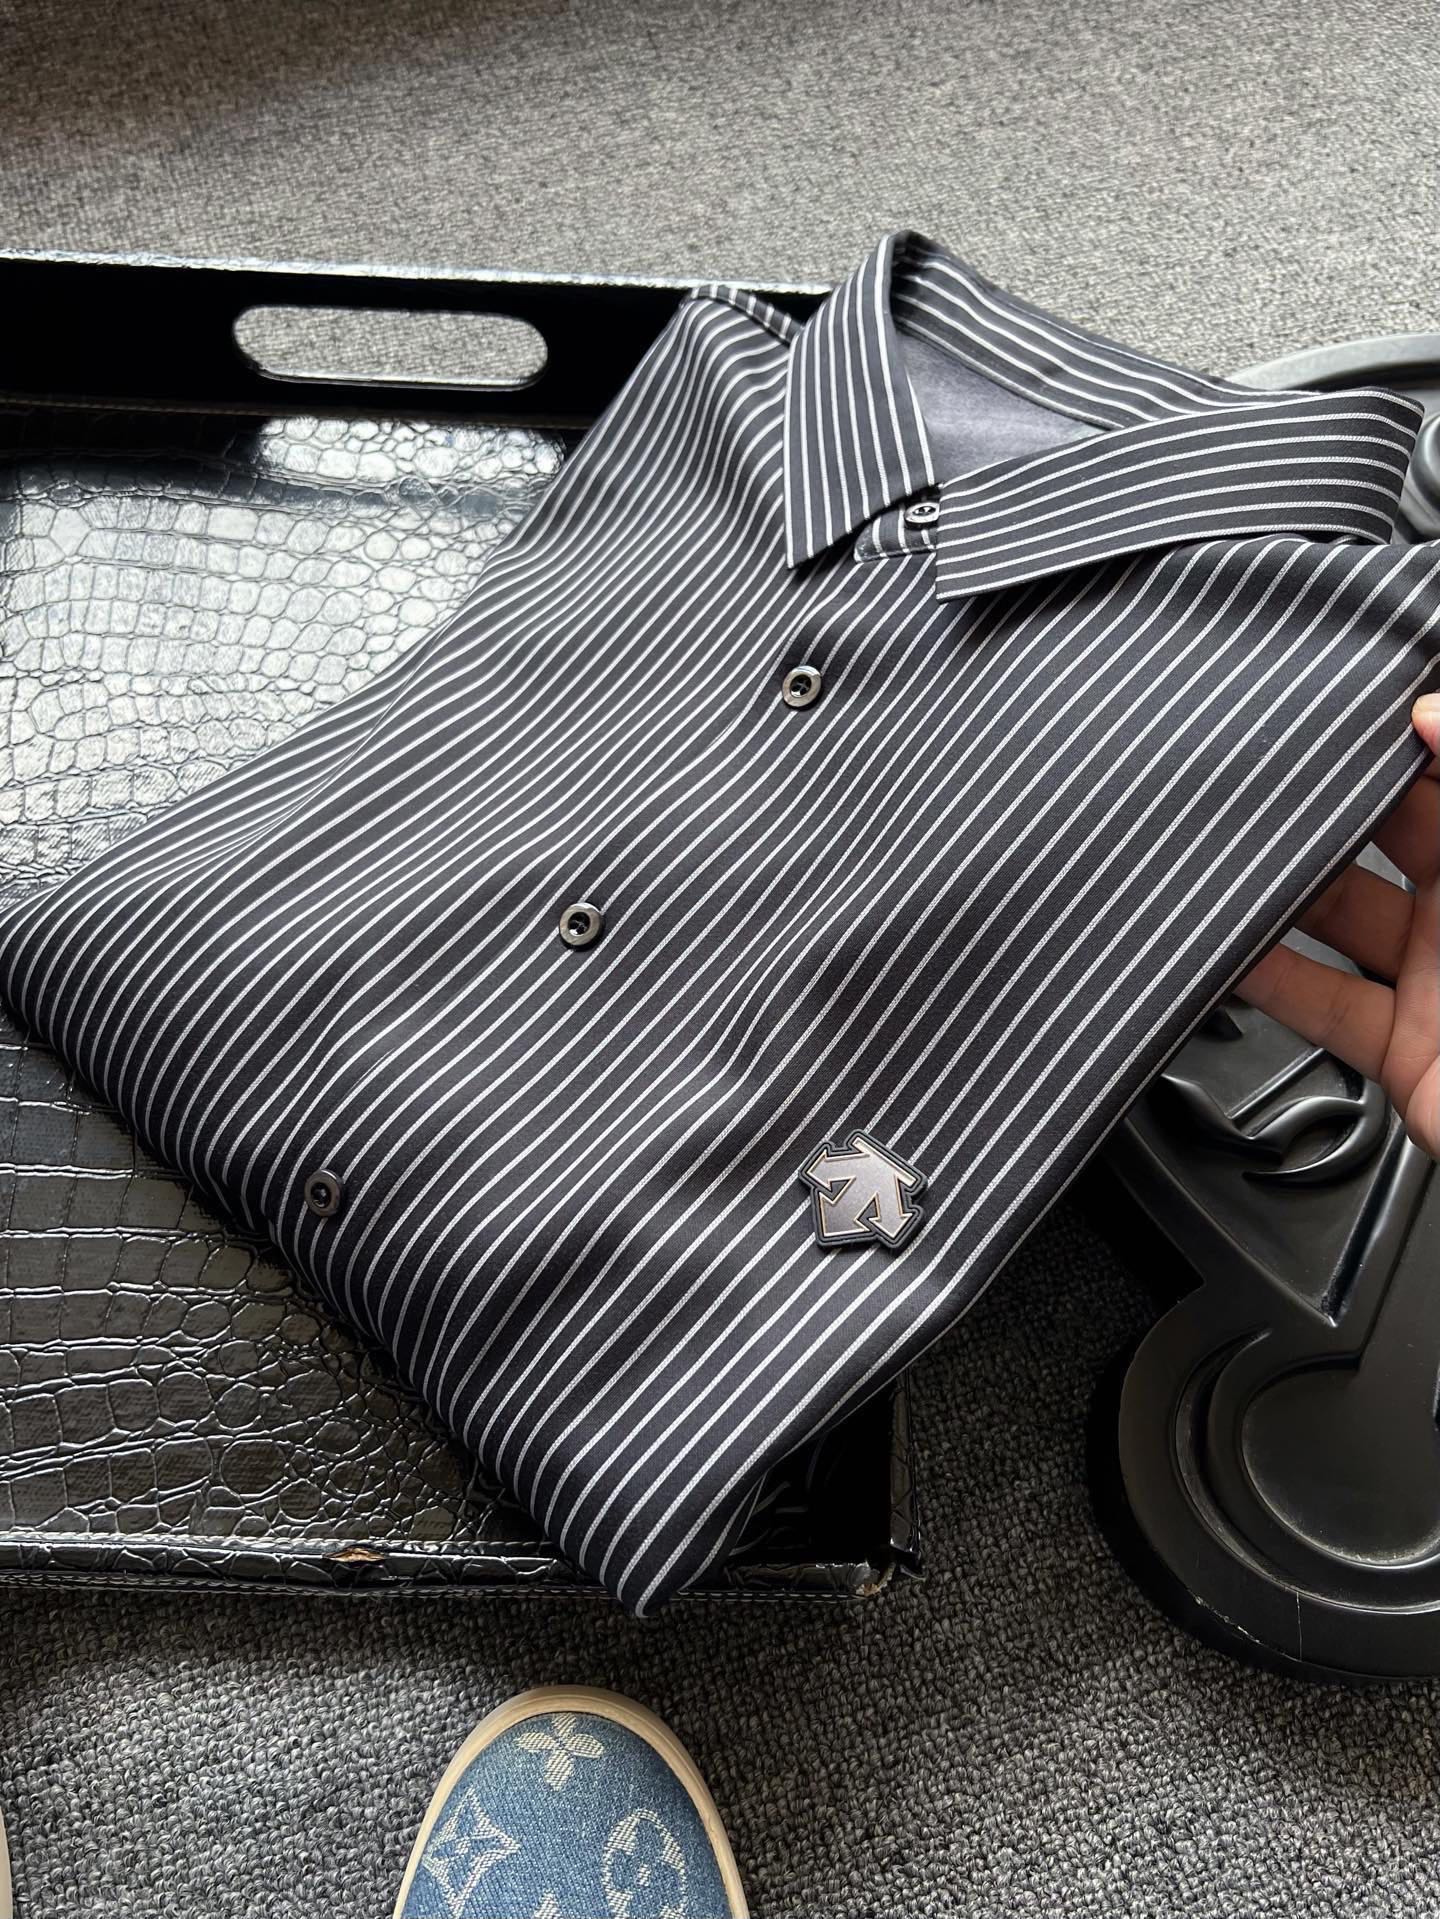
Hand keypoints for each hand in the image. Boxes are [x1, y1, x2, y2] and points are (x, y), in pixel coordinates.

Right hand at [1234, 693, 1439, 1158]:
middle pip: (1387, 836)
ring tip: (1230, 854)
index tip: (1336, 709)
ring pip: (1342, 919)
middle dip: (1327, 806)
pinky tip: (1229, 950)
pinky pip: (1324, 1006)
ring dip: (1283, 891)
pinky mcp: (1407, 1053)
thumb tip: (1431, 708)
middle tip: (1265, 776)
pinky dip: (1269, 983)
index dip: (1398, 737)